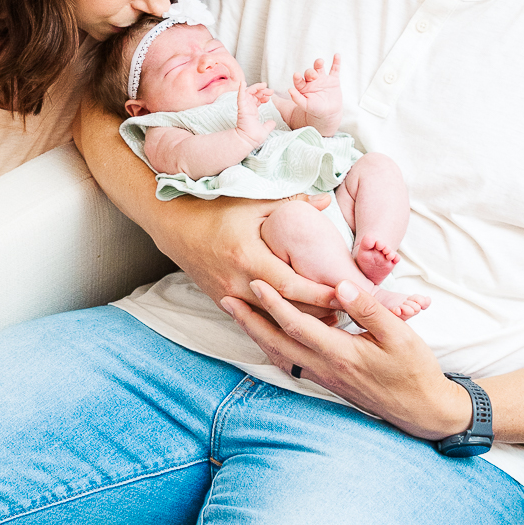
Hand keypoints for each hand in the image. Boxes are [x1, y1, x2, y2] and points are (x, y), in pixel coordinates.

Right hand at [157, 192, 338, 321]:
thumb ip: (291, 202)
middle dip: (317, 312)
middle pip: (284, 309)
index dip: (319, 293)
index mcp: (246, 256)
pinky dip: (278, 322)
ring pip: (270, 319)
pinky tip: (300, 324)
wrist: (174, 225)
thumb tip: (326, 200)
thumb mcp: (253, 202)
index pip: (289, 284)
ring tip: (332, 321)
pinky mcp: (223, 302)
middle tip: (350, 313)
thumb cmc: (215, 209)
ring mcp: (227, 296)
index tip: (345, 294)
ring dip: (300, 321)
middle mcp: (236, 282)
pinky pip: (255, 319)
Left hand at [219, 280, 471, 440]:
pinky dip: (273, 347)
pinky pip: (291, 362)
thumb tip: (340, 285)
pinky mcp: (328, 381)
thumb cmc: (415, 370)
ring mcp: (325, 377)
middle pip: (277, 342)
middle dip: (249, 319)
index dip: (274, 302)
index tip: (256, 281)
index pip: (297, 325)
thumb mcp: (400, 335)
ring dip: (257, 333)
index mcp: (341, 353)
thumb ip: (369, 309)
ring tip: (238, 314)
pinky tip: (267, 337)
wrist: (422, 411)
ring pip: (280, 354)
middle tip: (226, 297)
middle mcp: (326, 367)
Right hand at [235, 79, 275, 149]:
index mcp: (252, 112)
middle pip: (253, 94)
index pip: (257, 99)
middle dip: (262, 90)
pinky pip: (240, 97)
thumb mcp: (265, 129)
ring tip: (264, 86)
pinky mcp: (241, 108)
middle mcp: (248, 108)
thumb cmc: (253, 137)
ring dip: (256, 88)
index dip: (263, 96)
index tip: (270, 97)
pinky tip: (243, 83)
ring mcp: (244, 107)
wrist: (248, 141)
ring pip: (248, 92)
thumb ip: (269, 125)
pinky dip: (241, 89)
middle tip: (270, 90)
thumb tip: (273, 122)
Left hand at [289, 55, 342, 134]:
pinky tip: (337, 55)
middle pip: (309, 72)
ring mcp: (323, 79)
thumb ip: (297, 98)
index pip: (298, 79)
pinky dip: (336, 62)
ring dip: (319, 63)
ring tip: (320, 61)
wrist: (329, 113)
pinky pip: (335, 69)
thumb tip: (289, 90)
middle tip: (313, 76)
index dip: (297, 77)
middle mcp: (312, 81)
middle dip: (310, 72)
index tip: (296, 75)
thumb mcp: (305, 105)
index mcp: (303, 86)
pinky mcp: (333, 80)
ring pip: (319, 68)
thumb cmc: (314, 110)